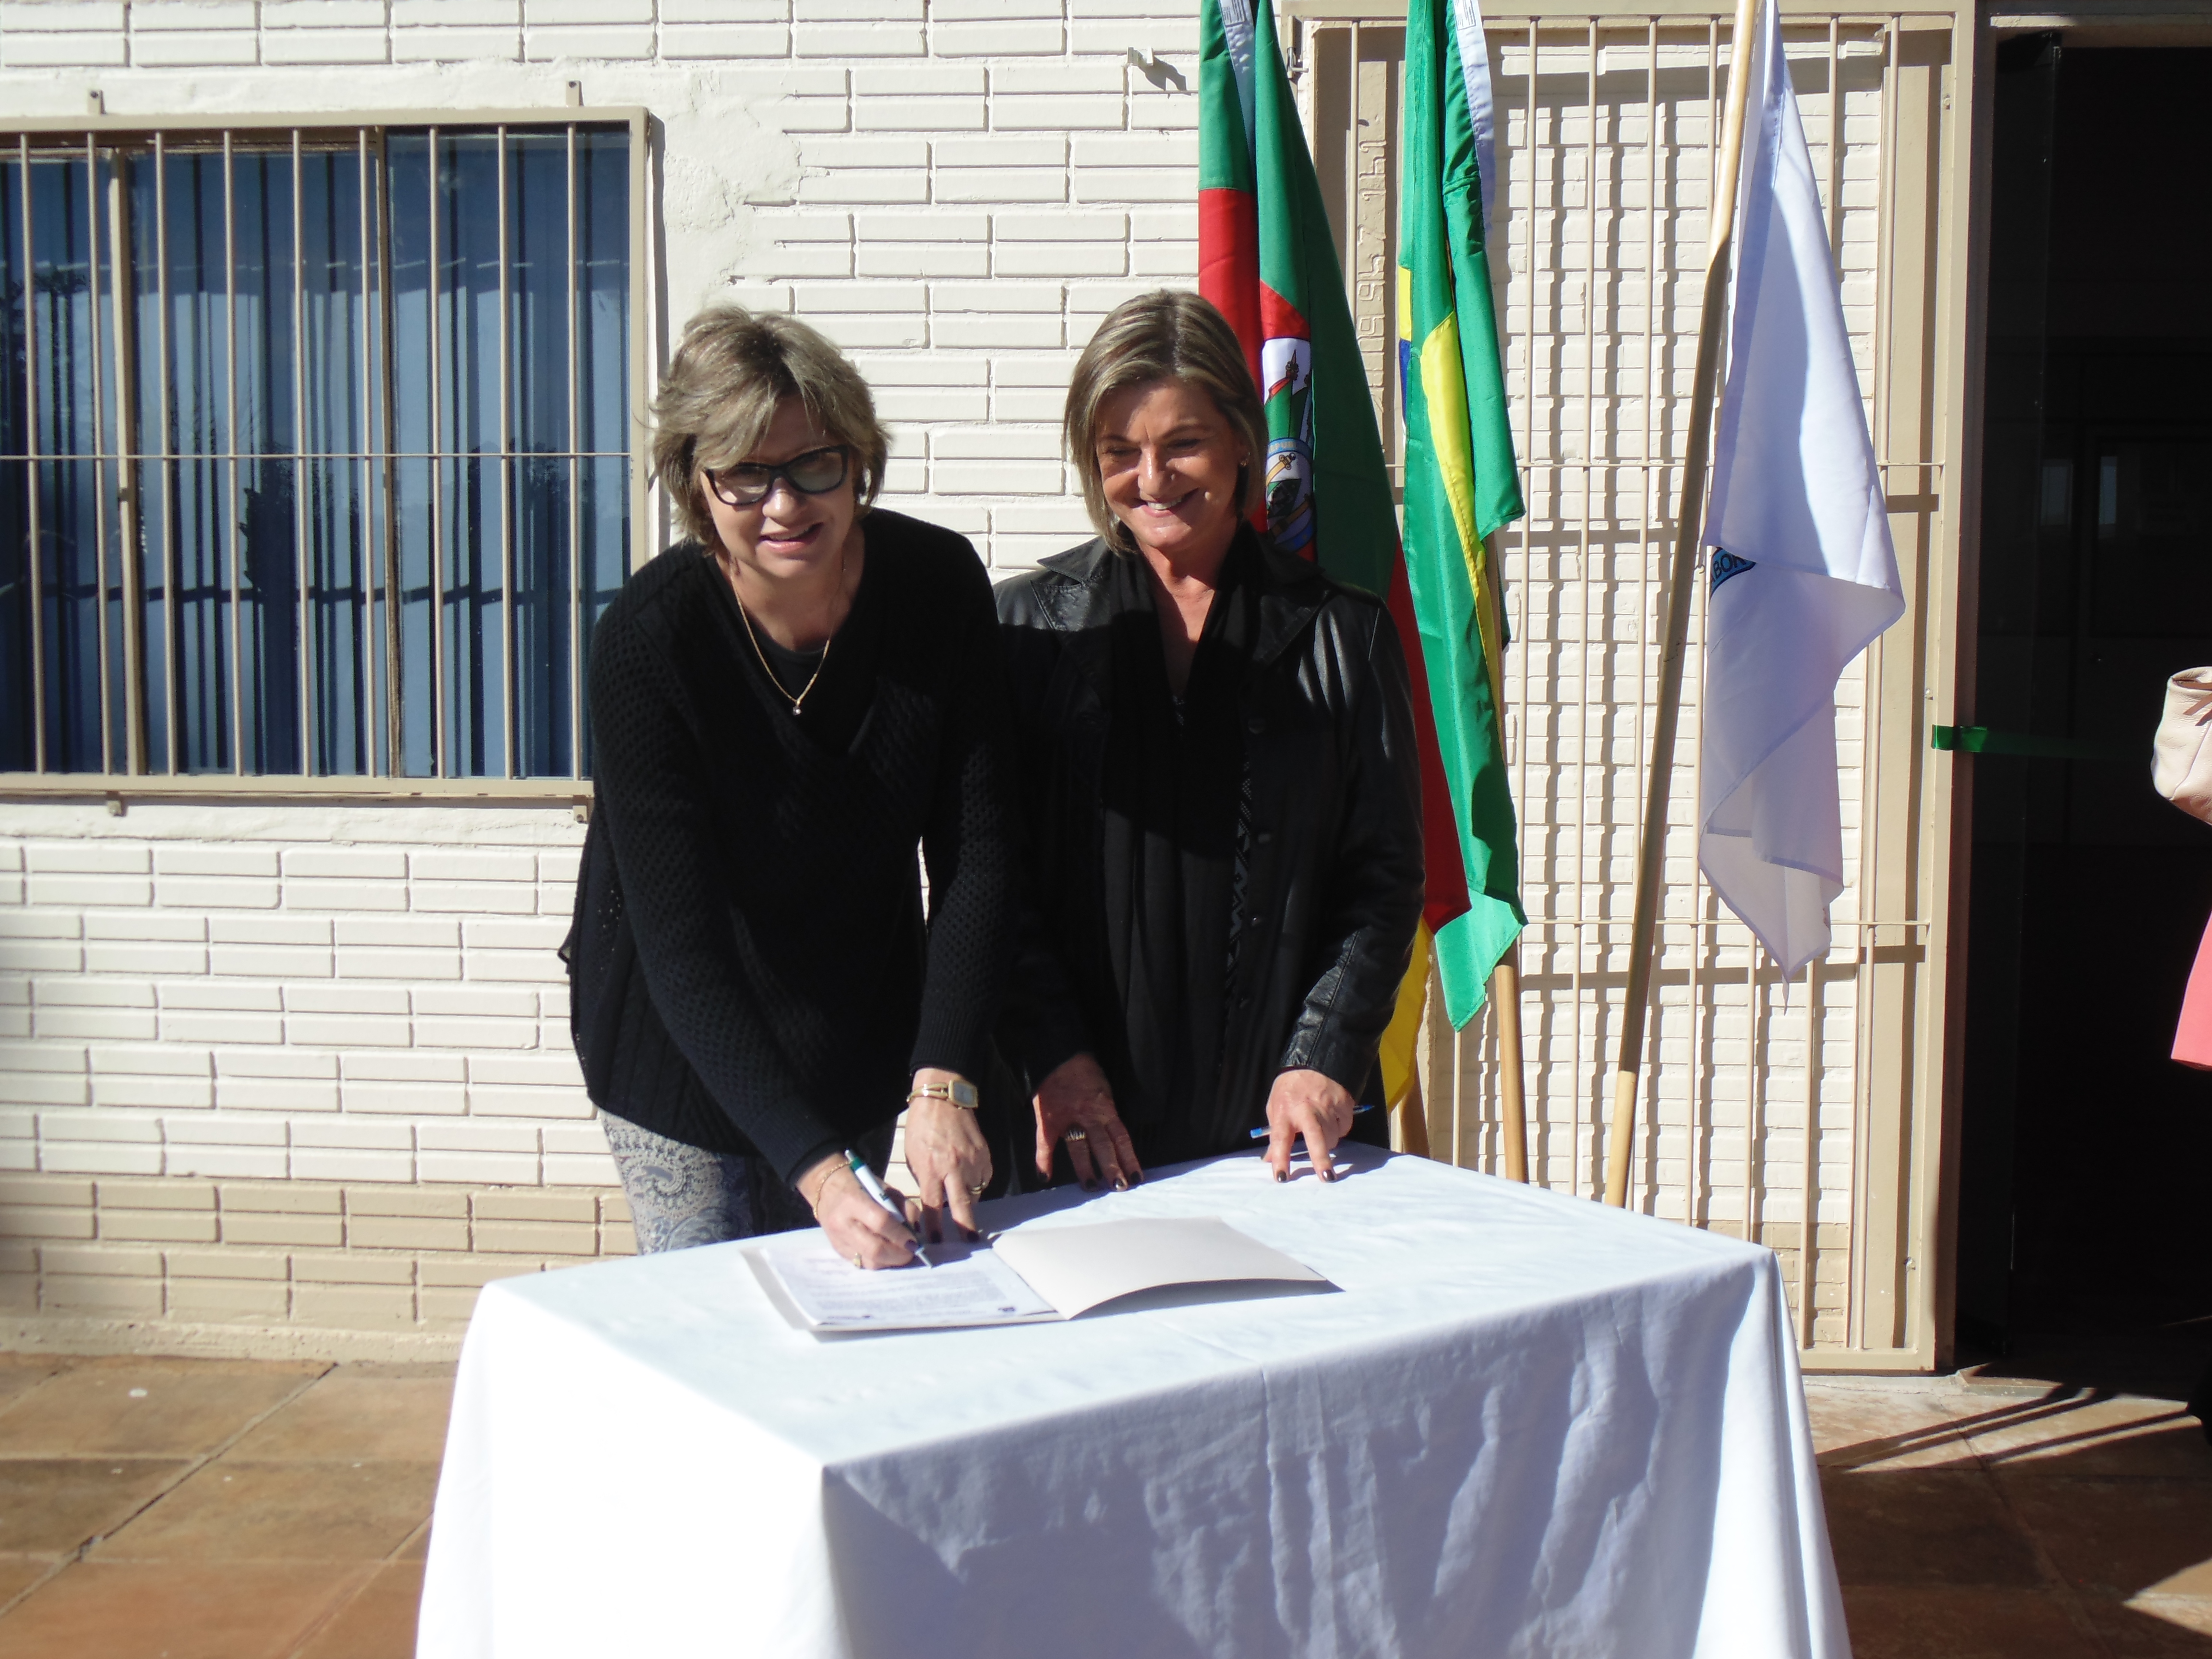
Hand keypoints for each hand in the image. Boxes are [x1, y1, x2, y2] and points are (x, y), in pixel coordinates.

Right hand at [799, 1154, 919, 1269]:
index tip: (915, 1240)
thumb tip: (916, 1232)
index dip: (901, 1234)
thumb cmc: (861, 1185)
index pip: (881, 1222)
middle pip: (875, 1248)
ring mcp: (838, 1240)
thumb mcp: (885, 1189)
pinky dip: (880, 1262)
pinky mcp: (838, 1250)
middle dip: (899, 1254)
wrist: (827, 1189)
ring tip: (901, 1254)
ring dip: (891, 1261)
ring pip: (869, 1261)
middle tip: (912, 1251)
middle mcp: (842, 1223)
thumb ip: (903, 1208)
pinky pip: (863, 1264)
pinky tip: (888, 1254)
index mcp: (853, 1201)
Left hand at [902, 1068, 991, 1242]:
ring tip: (964, 1206)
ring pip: (975, 1193)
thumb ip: (925, 1180)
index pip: (932, 1206)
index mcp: (931, 1168)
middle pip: (962, 1206)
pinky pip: (983, 1179)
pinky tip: (969, 1181)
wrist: (943, 1100)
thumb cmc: (922, 1127)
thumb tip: (934, 1201)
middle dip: (965, 1227)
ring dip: (969, 1202)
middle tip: (969, 1242)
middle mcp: (954, 1167)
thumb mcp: (914, 1156)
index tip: (935, 1242)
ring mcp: (972, 1161)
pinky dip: (977, 1184)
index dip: (934, 1227)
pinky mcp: (984, 1155)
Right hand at [1033, 1052, 1141, 1190]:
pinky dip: (1043, 1160)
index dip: (1129, 1158)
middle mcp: (1090, 1116)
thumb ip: (1107, 1114)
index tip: (1137, 1177)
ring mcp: (1067, 1118)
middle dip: (1112, 1168)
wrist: (1060, 1056)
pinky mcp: (1048, 1119)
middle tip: (1119, 1187)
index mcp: (1106, 1109)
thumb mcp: (1104, 1091)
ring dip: (1085, 1169)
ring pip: (1079, 1147)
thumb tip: (1114, 1137)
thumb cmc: (1085, 1072)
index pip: (1121, 1138)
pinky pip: (1045, 1143)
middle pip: (1104, 1146)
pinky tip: (1044, 1177)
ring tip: (1092, 1187)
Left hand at [1262, 1068, 1357, 1182]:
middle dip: (1321, 1159)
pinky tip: (1331, 1119)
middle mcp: (1306, 1109)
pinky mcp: (1343, 1102)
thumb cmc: (1289, 1091)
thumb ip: (1275, 1134)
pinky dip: (1339, 1128)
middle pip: (1316, 1137)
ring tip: (1320, 1129)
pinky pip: (1344, 1127)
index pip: (1280, 1139)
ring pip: (1332, 1137)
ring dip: (1328, 1141)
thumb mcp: (1275, 1109)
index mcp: (1284, 1112)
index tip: (1281, 1178)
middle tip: (1326, 1178)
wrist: (1311, 1064)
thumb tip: (1268, 1159)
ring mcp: (1327, 1105)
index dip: (1280, 1159)